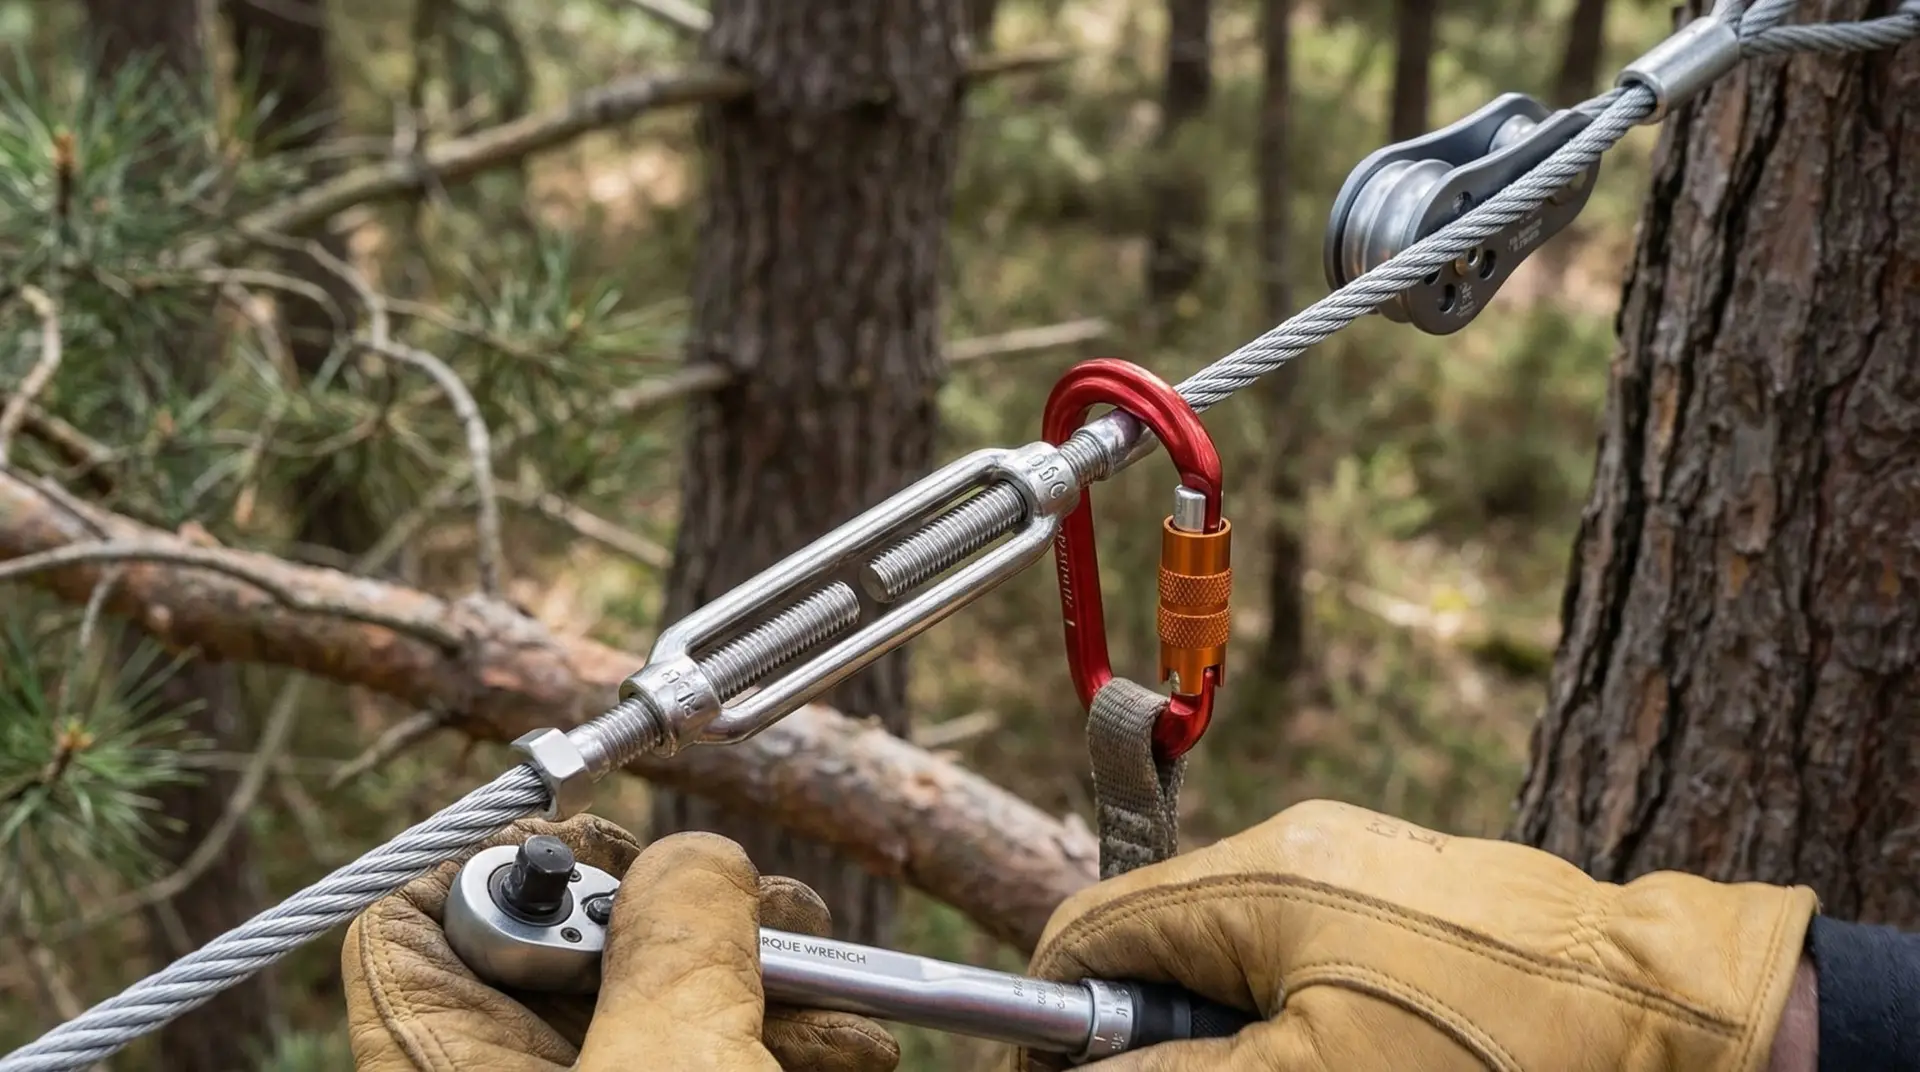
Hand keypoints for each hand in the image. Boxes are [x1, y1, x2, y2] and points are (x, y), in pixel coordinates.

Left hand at [342, 816, 898, 1071]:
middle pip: (571, 953)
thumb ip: (675, 941)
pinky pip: (710, 1063)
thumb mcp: (666, 1069)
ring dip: (766, 978)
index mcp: (447, 1064)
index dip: (504, 859)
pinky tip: (856, 1038)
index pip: (411, 920)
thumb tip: (692, 857)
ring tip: (843, 982)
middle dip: (690, 913)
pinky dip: (786, 1043)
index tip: (612, 843)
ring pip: (660, 1009)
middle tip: (769, 908)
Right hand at [1019, 799, 1816, 1071]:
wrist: (1672, 1015)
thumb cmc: (1496, 1049)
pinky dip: (1285, 1009)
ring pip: (1230, 952)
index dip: (1055, 1013)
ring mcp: (1355, 863)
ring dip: (1223, 1028)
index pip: (1095, 929)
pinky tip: (1336, 1054)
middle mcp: (1295, 847)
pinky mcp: (1406, 895)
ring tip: (1282, 1068)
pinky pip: (1300, 947)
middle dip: (1153, 1033)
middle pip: (1159, 943)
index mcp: (1255, 876)